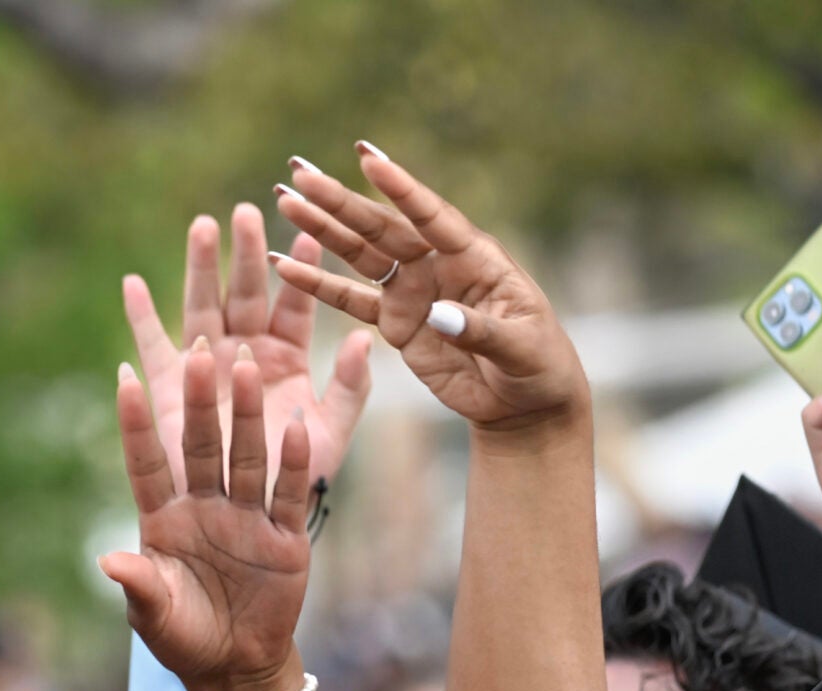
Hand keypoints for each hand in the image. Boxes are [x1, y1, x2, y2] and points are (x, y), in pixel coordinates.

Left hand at [101, 342, 317, 690]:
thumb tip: (107, 560)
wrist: (236, 667)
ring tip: (244, 368)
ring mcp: (245, 516)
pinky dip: (291, 463)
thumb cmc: (184, 638)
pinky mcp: (283, 536)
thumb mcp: (154, 616)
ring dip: (245, 416)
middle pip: (200, 446)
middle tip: (199, 353)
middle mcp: (203, 506)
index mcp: (163, 518)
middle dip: (198, 402)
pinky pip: (288, 494)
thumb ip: (139, 585)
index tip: (124, 377)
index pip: (145, 463)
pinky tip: (293, 424)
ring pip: (244, 457)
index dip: (134, 425)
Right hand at [125, 204, 372, 491]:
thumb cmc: (296, 480)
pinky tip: (132, 284)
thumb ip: (350, 388)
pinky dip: (141, 318)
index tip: (310, 234)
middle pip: (245, 293)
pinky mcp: (171, 389)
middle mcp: (244, 355)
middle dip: (246, 253)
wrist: (251, 524)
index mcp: (286, 360)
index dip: (301, 271)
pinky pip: (153, 348)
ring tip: (204, 226)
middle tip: (249, 211)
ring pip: (203, 307)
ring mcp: (207, 368)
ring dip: (201, 267)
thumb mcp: (332, 433)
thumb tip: (362, 339)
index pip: (294, 305)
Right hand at [271, 144, 587, 439]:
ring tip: (285, 201)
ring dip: (322, 229)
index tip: (367, 159)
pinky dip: (318, 285)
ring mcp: (414, 292)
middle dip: (340, 200)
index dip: (400, 189)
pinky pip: (351, 301)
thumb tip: (438, 316)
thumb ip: (480, 330)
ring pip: (360, 254)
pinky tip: (286, 266)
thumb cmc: (536, 364)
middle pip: (382, 227)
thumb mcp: (520, 347)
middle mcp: (437, 265)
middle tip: (301, 174)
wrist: (522, 401)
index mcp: (474, 257)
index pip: (431, 216)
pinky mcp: (397, 323)